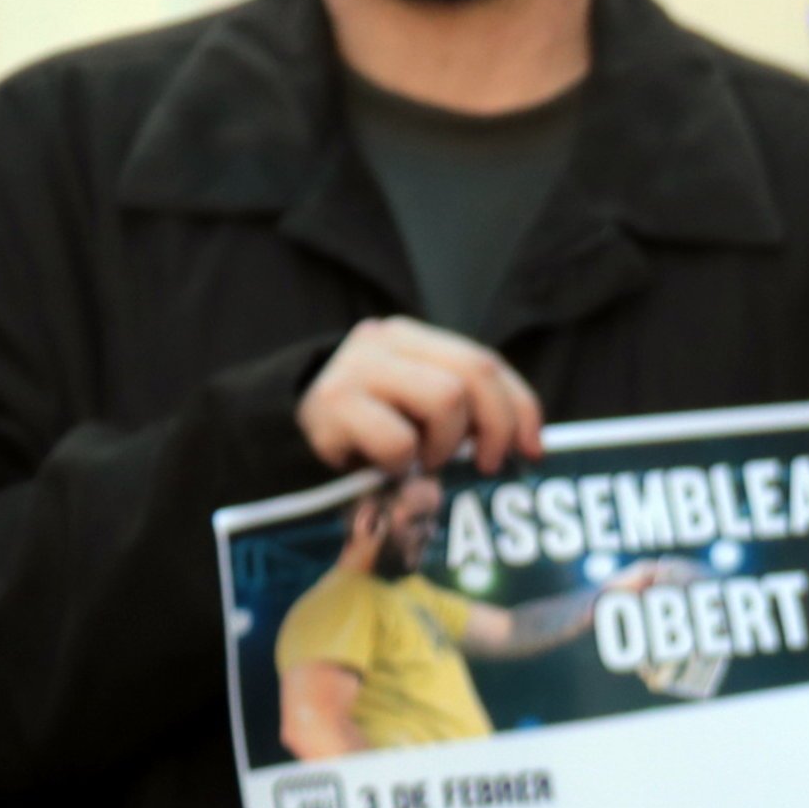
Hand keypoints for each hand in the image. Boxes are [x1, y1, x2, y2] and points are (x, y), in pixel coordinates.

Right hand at [300, 318, 546, 474]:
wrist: (276, 433)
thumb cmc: (361, 432)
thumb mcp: (412, 410)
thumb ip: (461, 411)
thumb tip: (527, 446)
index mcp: (413, 339)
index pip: (486, 363)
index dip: (521, 409)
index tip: (532, 451)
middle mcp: (385, 342)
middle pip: (474, 374)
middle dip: (495, 427)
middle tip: (484, 465)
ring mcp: (357, 370)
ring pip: (446, 399)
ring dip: (444, 445)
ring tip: (421, 462)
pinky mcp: (332, 407)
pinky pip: (398, 440)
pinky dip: (403, 464)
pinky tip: (385, 468)